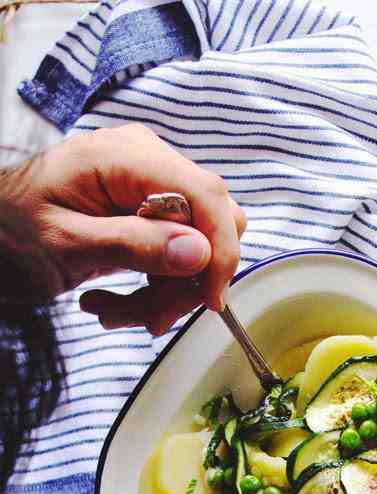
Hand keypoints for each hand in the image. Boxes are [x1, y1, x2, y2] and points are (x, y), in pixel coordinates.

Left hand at [0, 124, 245, 334]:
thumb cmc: (6, 231)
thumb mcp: (63, 244)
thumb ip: (132, 244)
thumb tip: (201, 254)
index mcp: (126, 156)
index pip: (206, 195)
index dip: (220, 250)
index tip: (209, 299)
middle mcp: (148, 163)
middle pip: (211, 223)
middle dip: (188, 279)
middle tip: (152, 317)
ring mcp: (151, 186)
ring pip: (199, 247)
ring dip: (166, 292)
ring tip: (115, 313)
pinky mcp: (149, 212)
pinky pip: (177, 254)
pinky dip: (155, 287)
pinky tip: (112, 302)